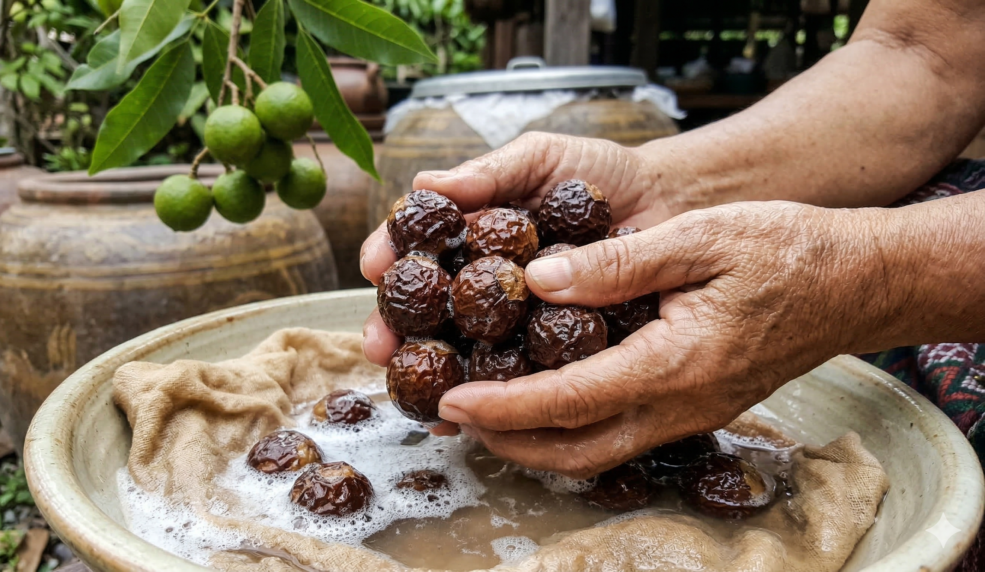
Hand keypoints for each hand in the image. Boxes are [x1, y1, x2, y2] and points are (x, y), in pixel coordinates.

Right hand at [361, 132, 677, 367]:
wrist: (669, 199)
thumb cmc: (599, 171)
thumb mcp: (541, 158)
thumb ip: (490, 173)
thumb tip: (426, 183)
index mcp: (472, 233)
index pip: (419, 247)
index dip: (391, 256)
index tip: (373, 267)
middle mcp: (487, 280)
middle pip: (430, 310)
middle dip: (399, 331)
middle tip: (381, 346)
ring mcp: (519, 318)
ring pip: (466, 351)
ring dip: (438, 377)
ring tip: (418, 394)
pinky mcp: (556, 347)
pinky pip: (521, 375)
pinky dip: (497, 398)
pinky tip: (477, 416)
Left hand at [436, 201, 894, 477]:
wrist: (854, 283)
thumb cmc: (786, 251)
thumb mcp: (700, 237)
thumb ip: (618, 262)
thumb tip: (540, 278)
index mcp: (675, 363)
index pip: (570, 400)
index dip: (504, 405)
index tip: (452, 399)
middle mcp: (680, 404)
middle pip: (575, 450)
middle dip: (506, 440)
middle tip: (452, 413)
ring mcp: (689, 414)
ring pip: (596, 452)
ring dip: (534, 442)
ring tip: (485, 410)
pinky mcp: (694, 407)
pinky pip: (619, 435)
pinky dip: (569, 429)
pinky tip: (545, 398)